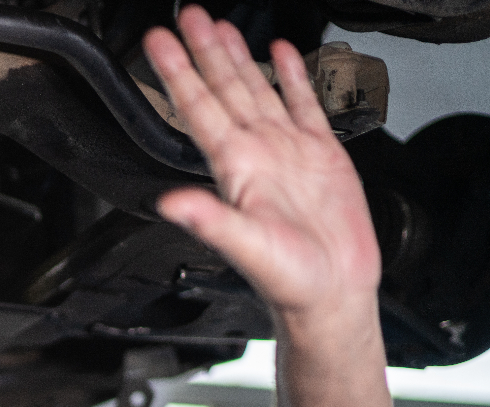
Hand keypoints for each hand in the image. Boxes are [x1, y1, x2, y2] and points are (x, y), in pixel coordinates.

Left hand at [143, 7, 380, 319]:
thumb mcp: (246, 249)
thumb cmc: (289, 282)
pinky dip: (293, 77)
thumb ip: (209, 222)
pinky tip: (281, 53)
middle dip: (203, 51)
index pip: (197, 110)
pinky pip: (304, 106)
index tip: (159, 42)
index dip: (178, 73)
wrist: (331, 295)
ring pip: (256, 91)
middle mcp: (256, 155)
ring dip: (237, 58)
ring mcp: (287, 153)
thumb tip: (171, 204)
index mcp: (235, 170)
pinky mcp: (321, 157)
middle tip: (186, 15)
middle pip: (222, 90)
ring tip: (221, 25)